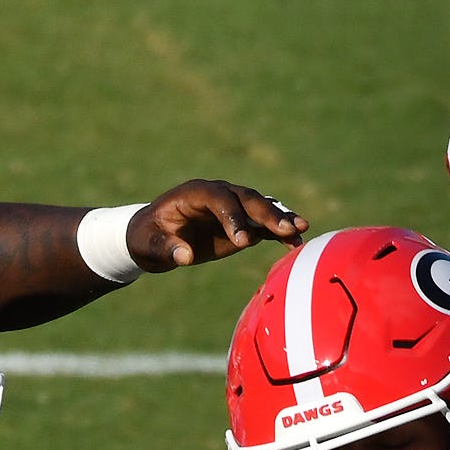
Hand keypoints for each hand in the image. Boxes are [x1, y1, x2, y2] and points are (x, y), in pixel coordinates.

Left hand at [128, 181, 306, 272]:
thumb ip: (167, 248)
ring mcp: (232, 207)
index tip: (243, 242)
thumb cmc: (149, 238)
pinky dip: (279, 231)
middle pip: (246, 198)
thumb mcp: (150, 245)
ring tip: (300, 231)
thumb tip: (184, 256)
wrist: (155, 235)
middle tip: (285, 230)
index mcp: (193, 193)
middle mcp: (217, 194)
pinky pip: (263, 224)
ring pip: (260, 207)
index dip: (232, 216)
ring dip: (280, 218)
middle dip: (266, 214)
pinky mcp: (241, 222)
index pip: (218, 198)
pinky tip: (296, 241)